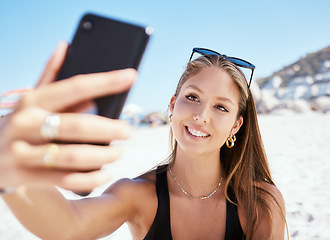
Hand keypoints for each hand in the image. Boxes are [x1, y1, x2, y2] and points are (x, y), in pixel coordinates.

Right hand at [0, 41, 136, 192]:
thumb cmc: (19, 123)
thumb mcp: (29, 98)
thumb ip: (49, 76)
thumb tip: (66, 46)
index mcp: (32, 101)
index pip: (74, 87)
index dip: (105, 81)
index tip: (130, 76)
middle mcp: (26, 124)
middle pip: (77, 126)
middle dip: (109, 129)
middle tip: (127, 130)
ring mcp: (24, 152)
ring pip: (73, 156)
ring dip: (104, 155)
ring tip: (120, 152)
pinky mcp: (27, 176)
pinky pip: (66, 180)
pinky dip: (91, 178)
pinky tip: (106, 172)